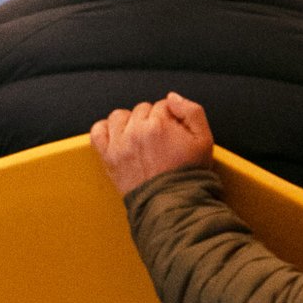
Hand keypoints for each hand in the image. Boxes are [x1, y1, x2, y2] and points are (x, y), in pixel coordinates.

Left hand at [91, 92, 213, 195]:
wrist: (172, 205)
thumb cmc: (188, 176)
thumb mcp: (204, 139)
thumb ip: (191, 110)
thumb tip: (172, 97)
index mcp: (160, 124)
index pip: (162, 104)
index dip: (170, 117)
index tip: (173, 131)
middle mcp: (137, 131)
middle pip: (142, 109)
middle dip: (152, 120)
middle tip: (160, 139)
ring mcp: (120, 144)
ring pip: (119, 116)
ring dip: (129, 122)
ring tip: (140, 137)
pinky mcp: (108, 157)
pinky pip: (98, 132)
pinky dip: (105, 130)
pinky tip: (118, 137)